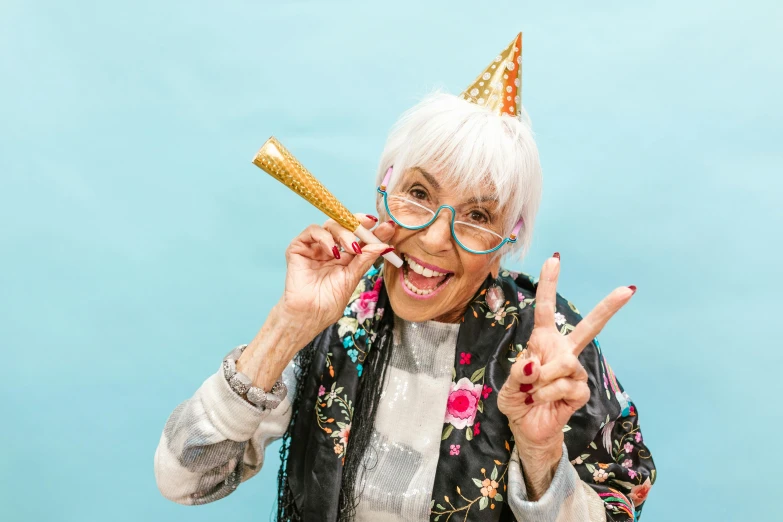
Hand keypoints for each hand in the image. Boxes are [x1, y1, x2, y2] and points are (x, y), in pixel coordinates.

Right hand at [278, 214, 394, 342]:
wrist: (310, 314)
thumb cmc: (329, 302)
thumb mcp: (352, 278)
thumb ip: (365, 259)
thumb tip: (384, 245)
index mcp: (345, 257)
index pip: (360, 237)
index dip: (372, 230)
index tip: (387, 226)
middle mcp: (330, 249)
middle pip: (345, 225)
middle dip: (360, 223)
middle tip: (370, 225)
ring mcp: (315, 247)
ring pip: (331, 225)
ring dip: (344, 233)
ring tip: (350, 248)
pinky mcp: (299, 247)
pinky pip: (312, 231)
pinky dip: (325, 237)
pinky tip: (332, 251)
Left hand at [497, 254, 634, 495]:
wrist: (526, 427)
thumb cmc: (517, 399)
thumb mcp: (507, 384)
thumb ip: (517, 372)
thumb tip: (534, 365)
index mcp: (542, 342)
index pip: (545, 309)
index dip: (549, 284)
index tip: (554, 259)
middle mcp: (562, 351)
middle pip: (589, 328)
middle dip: (608, 308)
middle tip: (628, 290)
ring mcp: (574, 371)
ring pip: (564, 364)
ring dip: (541, 380)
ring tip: (532, 391)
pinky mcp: (580, 391)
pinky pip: (566, 386)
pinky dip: (548, 394)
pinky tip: (544, 400)